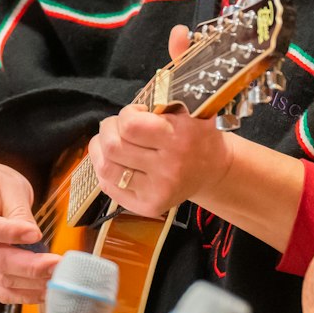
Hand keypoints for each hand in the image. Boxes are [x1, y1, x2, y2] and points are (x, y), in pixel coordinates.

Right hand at [0, 125, 58, 302]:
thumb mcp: (8, 184)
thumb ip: (19, 211)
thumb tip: (34, 237)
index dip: (9, 233)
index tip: (36, 233)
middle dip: (31, 268)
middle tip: (59, 265)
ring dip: (31, 285)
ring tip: (58, 280)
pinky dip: (23, 294)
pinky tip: (44, 291)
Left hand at [88, 104, 234, 218]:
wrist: (212, 169)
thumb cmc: (195, 135)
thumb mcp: (188, 112)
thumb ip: (161, 105)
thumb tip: (128, 111)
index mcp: (179, 140)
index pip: (130, 126)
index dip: (126, 114)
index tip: (137, 113)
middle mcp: (169, 169)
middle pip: (112, 147)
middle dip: (109, 129)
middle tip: (119, 126)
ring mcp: (157, 192)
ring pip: (105, 168)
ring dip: (101, 150)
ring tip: (112, 142)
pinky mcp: (148, 206)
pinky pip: (108, 186)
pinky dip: (106, 169)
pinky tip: (117, 161)